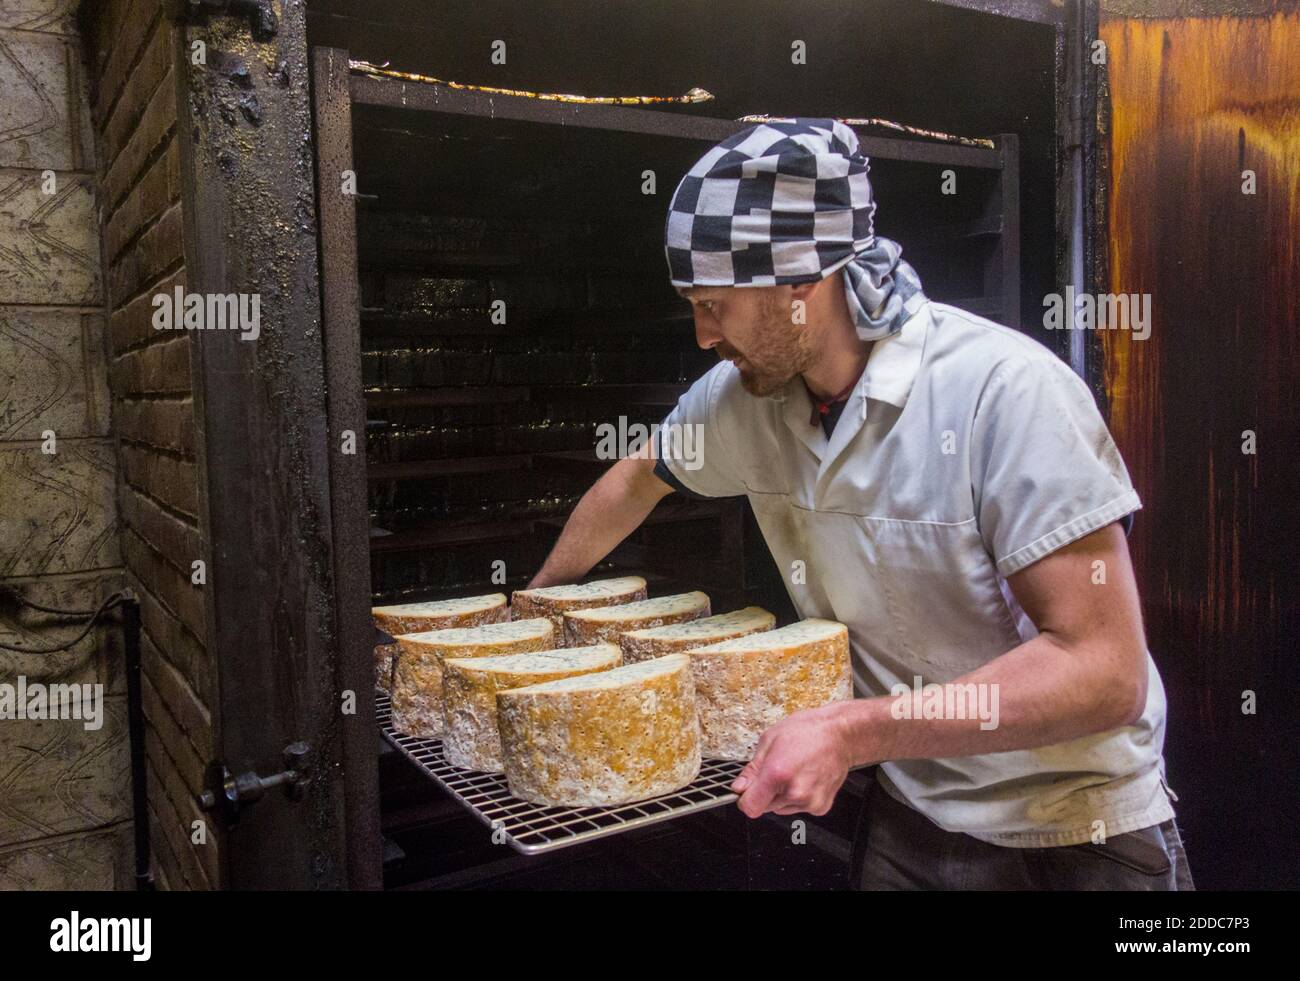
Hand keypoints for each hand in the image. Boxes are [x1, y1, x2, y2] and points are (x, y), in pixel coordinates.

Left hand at [730, 703, 853, 817]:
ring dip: (781, 795)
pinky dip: (797, 797)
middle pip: (764, 807)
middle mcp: (795, 792)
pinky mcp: (821, 807)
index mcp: (778, 774)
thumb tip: (739, 787)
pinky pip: (798, 808)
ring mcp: (810, 802)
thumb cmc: (808, 731)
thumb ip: (752, 769)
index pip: (750, 807)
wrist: (840, 734)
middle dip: (765, 792)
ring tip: (794, 772)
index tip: (747, 789)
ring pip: (781, 808)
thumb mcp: (769, 740)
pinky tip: (805, 778)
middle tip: (777, 771)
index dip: (745, 798)